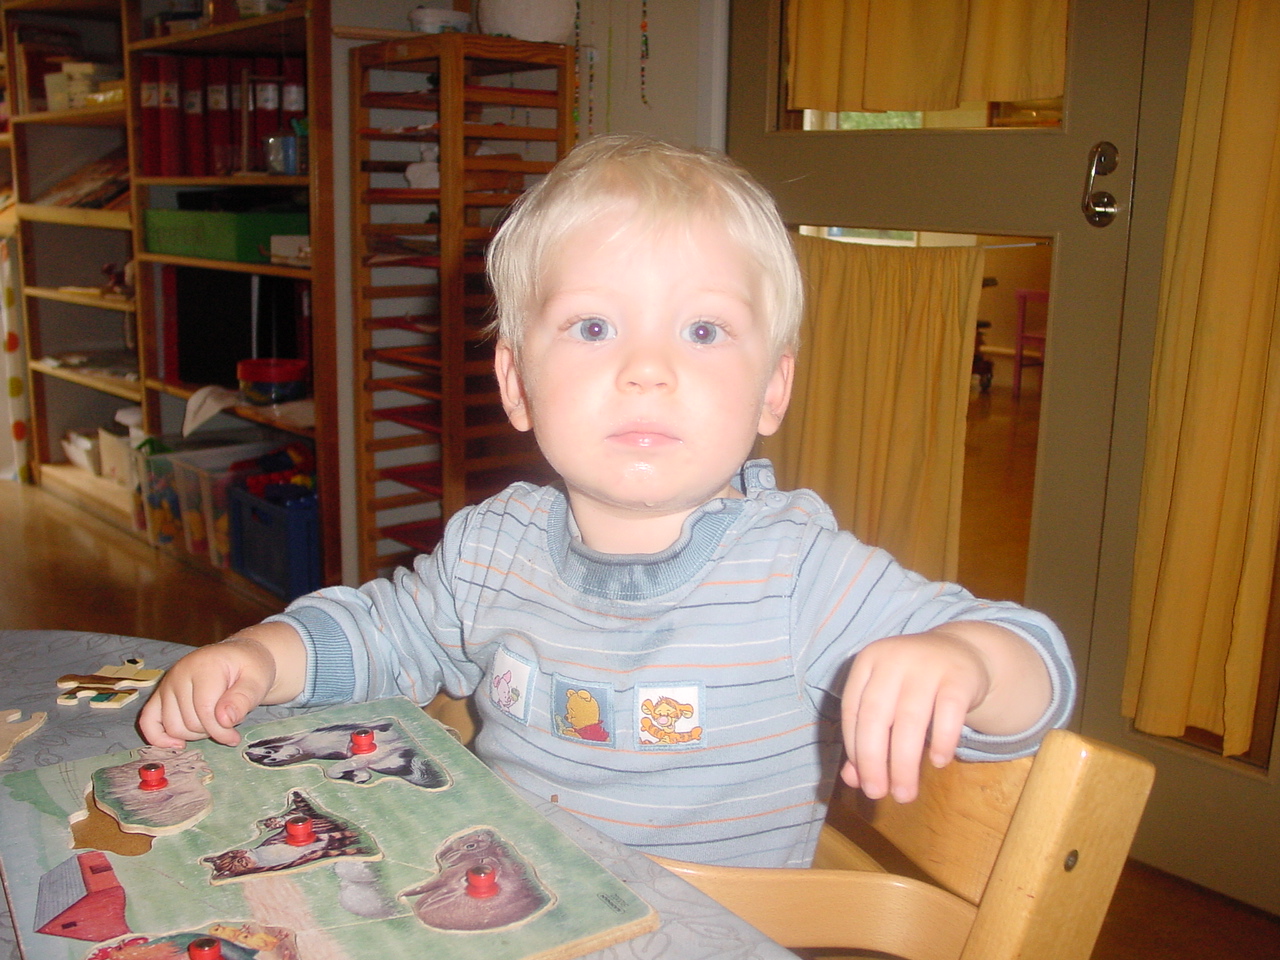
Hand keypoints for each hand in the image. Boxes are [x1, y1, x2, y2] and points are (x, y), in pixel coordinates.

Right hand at [139, 623, 305, 747]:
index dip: (221, 730)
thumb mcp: (257, 681)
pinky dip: (159, 737)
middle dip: (211, 731)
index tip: (235, 737)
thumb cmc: (249, 669)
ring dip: (194, 734)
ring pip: (172, 727)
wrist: (239, 658)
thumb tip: (224, 720)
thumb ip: (243, 699)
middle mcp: (179, 673)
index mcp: (204, 666)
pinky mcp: (160, 695)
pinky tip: (179, 744)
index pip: (205, 711)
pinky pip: (148, 721)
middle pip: (188, 722)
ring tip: (213, 723)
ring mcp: (167, 684)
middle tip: (227, 723)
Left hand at [840, 630, 990, 802]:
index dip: (854, 748)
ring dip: (905, 763)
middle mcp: (894, 658)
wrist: (961, 651)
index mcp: (868, 661)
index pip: (853, 710)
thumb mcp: (887, 701)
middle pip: (877, 716)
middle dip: (874, 761)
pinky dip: (941, 741)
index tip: (861, 781)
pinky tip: (937, 763)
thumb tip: (852, 779)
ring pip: (910, 720)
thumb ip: (866, 735)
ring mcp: (927, 664)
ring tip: (905, 793)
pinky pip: (949, 713)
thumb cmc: (913, 683)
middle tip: (878, 794)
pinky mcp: (959, 676)